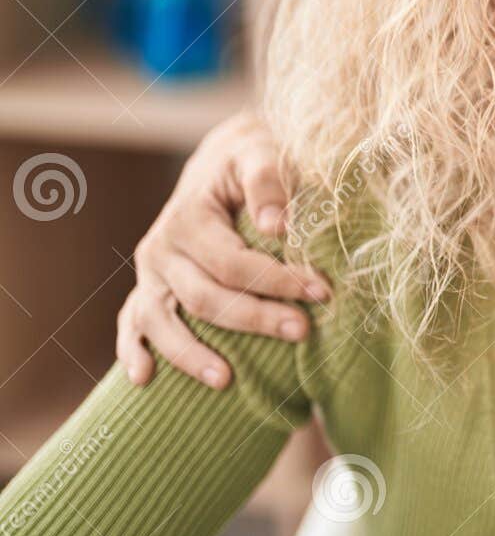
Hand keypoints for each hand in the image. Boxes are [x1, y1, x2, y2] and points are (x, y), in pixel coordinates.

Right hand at [117, 110, 325, 388]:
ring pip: (163, 320)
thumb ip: (269, 183)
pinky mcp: (147, 287)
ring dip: (191, 354)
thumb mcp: (261, 155)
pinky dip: (132, 350)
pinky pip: (131, 323)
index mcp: (189, 217)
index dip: (277, 280)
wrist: (223, 158)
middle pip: (204, 297)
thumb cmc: (250, 159)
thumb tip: (275, 227)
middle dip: (254, 318)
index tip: (321, 292)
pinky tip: (143, 379)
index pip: (234, 262)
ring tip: (227, 381)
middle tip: (302, 331)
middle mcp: (162, 247)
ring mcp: (150, 272)